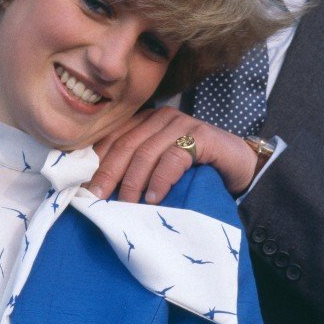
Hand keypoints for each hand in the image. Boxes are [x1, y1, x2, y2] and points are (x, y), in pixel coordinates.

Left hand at [88, 107, 259, 202]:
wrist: (240, 165)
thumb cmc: (196, 169)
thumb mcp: (160, 167)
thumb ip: (137, 169)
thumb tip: (101, 191)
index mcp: (146, 121)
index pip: (113, 138)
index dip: (96, 162)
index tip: (83, 187)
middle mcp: (161, 117)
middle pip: (125, 145)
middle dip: (108, 173)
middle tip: (97, 198)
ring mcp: (182, 124)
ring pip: (146, 152)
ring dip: (132, 182)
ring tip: (125, 205)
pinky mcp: (201, 136)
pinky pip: (173, 158)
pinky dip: (160, 180)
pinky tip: (154, 198)